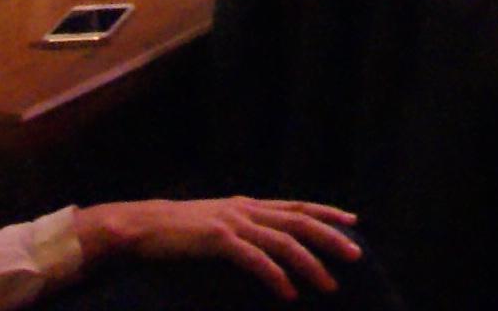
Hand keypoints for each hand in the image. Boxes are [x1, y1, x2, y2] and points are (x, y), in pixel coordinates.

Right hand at [74, 197, 362, 298]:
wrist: (141, 225)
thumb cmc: (177, 230)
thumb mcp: (217, 221)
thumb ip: (242, 226)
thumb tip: (264, 240)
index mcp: (249, 205)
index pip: (297, 206)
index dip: (327, 213)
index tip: (353, 222)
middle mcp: (247, 210)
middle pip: (299, 222)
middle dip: (331, 238)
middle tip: (355, 255)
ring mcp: (233, 223)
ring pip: (283, 242)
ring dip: (309, 264)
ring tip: (328, 283)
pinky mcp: (218, 240)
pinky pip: (255, 260)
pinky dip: (275, 276)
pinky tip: (288, 293)